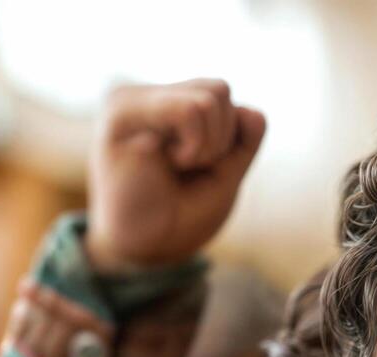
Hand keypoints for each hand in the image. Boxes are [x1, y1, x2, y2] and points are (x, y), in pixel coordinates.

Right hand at [86, 79, 266, 272]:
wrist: (145, 248)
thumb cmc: (182, 211)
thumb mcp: (227, 173)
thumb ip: (244, 141)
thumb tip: (252, 112)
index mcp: (166, 101)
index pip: (221, 94)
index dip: (231, 136)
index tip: (202, 166)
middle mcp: (144, 95)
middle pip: (219, 89)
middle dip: (221, 139)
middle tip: (190, 168)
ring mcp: (129, 101)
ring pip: (207, 100)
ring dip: (208, 147)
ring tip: (178, 167)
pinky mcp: (123, 116)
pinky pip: (189, 111)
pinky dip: (195, 149)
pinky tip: (165, 167)